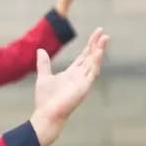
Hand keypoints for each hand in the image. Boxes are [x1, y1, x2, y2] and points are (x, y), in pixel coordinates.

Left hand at [30, 27, 108, 145]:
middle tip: (102, 32)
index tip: (96, 34)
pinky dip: (95, 62)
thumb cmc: (46, 99)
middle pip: (90, 57)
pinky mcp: (84, 87)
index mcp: (71, 73)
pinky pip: (92, 72)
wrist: (46, 113)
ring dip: (99, 50)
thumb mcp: (43, 76)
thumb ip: (44, 64)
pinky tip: (98, 52)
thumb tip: (40, 50)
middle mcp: (79, 76)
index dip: (89, 46)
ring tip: (105, 38)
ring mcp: (83, 81)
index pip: (83, 56)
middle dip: (96, 44)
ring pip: (94, 62)